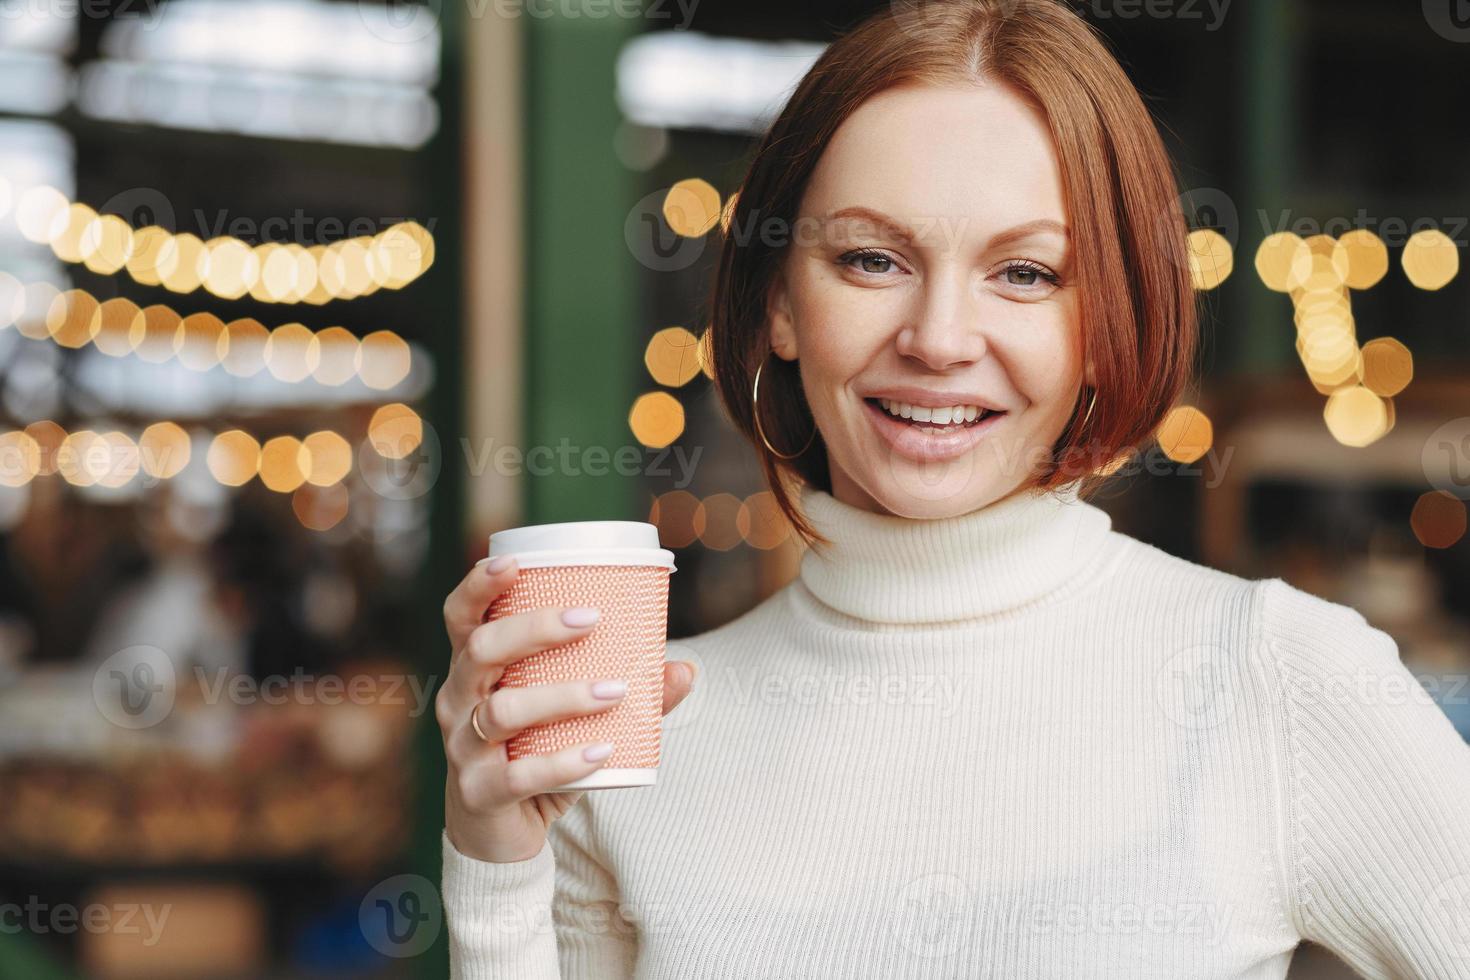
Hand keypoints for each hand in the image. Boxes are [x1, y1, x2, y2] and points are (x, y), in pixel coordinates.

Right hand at [437, 557, 696, 862]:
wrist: (501, 839)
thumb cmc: (535, 757)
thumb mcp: (573, 720)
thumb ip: (628, 694)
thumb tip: (686, 669)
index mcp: (473, 671)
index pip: (460, 617)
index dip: (478, 585)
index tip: (515, 561)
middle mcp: (458, 702)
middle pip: (480, 650)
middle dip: (535, 628)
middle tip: (592, 618)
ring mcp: (463, 749)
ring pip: (501, 711)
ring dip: (563, 696)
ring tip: (615, 691)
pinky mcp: (480, 794)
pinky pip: (518, 775)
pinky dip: (564, 762)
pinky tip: (601, 751)